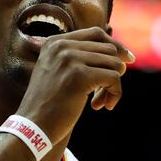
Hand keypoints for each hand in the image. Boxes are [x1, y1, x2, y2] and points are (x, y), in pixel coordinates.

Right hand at [15, 26, 133, 144]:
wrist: (32, 127)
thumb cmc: (48, 105)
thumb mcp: (58, 72)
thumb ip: (78, 58)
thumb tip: (121, 55)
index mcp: (54, 42)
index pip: (96, 34)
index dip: (115, 46)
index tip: (128, 60)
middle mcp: (61, 46)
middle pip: (108, 49)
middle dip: (114, 71)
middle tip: (105, 93)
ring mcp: (70, 59)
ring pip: (114, 64)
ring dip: (113, 86)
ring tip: (101, 102)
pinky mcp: (80, 76)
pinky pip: (114, 78)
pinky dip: (115, 93)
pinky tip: (102, 107)